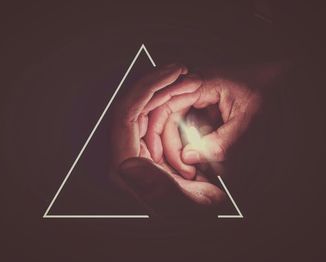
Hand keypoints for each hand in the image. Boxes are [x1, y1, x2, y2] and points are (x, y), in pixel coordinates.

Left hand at [110, 64, 224, 216]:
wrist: (202, 211)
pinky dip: (165, 100)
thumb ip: (157, 189)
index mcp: (128, 167)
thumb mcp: (188, 204)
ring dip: (161, 90)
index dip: (145, 90)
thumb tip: (126, 165)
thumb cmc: (196, 210)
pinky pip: (150, 115)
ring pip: (140, 108)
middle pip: (131, 107)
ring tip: (184, 78)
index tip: (170, 74)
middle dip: (155, 85)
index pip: (125, 117)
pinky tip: (179, 91)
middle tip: (180, 70)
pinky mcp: (144, 145)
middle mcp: (125, 155)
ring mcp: (134, 148)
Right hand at [145, 64, 284, 178]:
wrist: (286, 83)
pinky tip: (196, 158)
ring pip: (175, 123)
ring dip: (179, 146)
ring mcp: (199, 97)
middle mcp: (195, 87)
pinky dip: (190, 143)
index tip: (160, 155)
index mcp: (202, 83)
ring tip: (191, 169)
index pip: (166, 106)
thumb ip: (218, 143)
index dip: (158, 132)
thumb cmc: (270, 93)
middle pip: (167, 117)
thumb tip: (188, 157)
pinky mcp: (204, 107)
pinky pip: (187, 125)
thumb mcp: (247, 122)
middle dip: (170, 144)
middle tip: (184, 169)